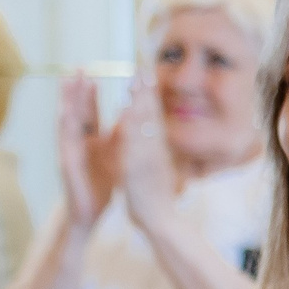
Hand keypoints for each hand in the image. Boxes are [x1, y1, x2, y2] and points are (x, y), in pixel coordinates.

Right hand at [56, 74, 117, 227]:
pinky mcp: (68, 166)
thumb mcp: (114, 154)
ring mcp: (70, 152)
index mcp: (90, 139)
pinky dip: (65, 129)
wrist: (91, 212)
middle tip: (77, 66)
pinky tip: (65, 114)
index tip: (92, 69)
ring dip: (67, 102)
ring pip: (68, 123)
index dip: (89, 92)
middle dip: (76, 89)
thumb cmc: (101, 183)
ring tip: (66, 82)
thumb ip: (119, 134)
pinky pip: (66, 145)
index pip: (89, 110)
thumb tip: (130, 112)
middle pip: (76, 111)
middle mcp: (78, 142)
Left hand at [114, 80, 176, 228]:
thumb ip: (159, 152)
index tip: (146, 74)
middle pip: (152, 114)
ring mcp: (148, 158)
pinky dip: (132, 127)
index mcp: (157, 148)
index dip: (150, 94)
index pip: (155, 115)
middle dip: (146, 90)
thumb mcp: (161, 168)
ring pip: (144, 124)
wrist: (161, 220)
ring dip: (139, 102)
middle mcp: (155, 149)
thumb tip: (160, 137)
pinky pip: (135, 144)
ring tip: (135, 82)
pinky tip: (127, 113)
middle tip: (143, 68)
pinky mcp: (139, 169)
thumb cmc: (159, 197)